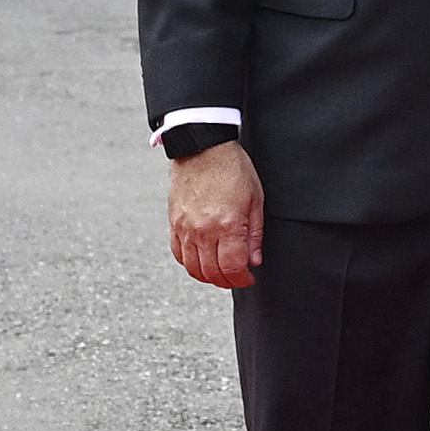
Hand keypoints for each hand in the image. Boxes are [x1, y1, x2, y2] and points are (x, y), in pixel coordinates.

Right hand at [167, 139, 263, 289]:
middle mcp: (202, 231)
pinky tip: (202, 262)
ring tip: (221, 275)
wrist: (202, 149)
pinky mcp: (173, 224)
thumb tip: (254, 260)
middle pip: (212, 272)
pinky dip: (190, 265)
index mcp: (227, 224)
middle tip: (237, 279)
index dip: (242, 279)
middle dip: (227, 281)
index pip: (232, 267)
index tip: (249, 278)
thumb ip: (255, 233)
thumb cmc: (233, 169)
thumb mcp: (256, 198)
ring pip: (193, 268)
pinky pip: (178, 254)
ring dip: (208, 277)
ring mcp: (184, 229)